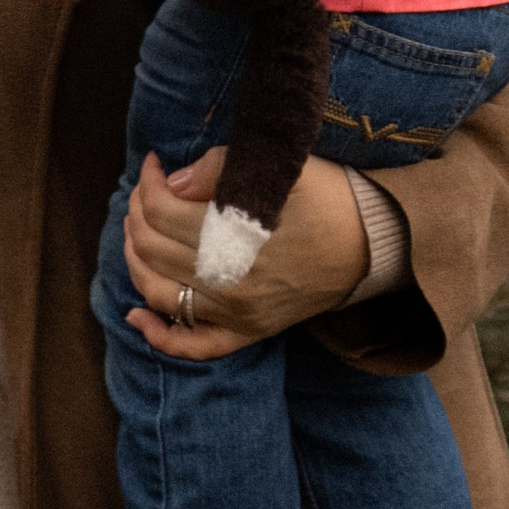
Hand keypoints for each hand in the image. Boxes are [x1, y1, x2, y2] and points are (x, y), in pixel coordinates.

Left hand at [120, 141, 365, 360]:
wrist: (374, 244)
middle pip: (153, 249)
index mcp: (237, 239)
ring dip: (134, 260)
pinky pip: (194, 347)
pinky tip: (135, 314)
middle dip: (137, 212)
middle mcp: (231, 284)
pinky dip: (158, 335)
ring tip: (137, 229)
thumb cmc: (329, 199)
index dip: (148, 182)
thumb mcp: (282, 168)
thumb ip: (223, 168)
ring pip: (159, 294)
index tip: (153, 162)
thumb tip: (174, 183)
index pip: (163, 210)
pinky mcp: (250, 333)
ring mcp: (238, 315)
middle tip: (146, 188)